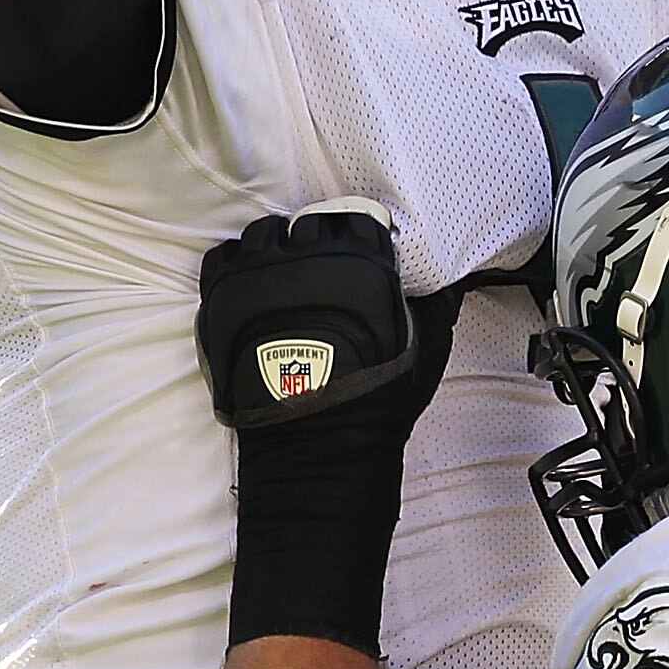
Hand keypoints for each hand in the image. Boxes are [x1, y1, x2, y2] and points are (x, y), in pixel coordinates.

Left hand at [202, 207, 461, 654]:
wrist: (316, 450)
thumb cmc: (376, 402)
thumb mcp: (426, 348)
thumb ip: (435, 302)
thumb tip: (446, 275)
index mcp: (358, 266)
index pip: (358, 218)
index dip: (359, 235)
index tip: (358, 252)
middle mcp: (305, 262)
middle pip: (308, 222)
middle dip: (316, 240)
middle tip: (320, 270)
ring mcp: (257, 278)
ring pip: (261, 233)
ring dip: (274, 247)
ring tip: (282, 275)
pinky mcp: (221, 301)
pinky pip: (222, 257)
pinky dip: (236, 264)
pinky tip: (251, 284)